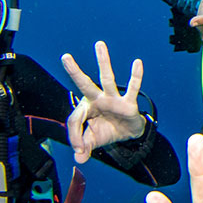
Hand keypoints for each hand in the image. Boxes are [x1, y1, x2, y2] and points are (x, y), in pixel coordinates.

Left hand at [62, 41, 146, 163]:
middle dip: (74, 72)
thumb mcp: (92, 141)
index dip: (74, 135)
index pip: (75, 118)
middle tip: (65, 57)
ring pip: (106, 79)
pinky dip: (136, 76)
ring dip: (103, 62)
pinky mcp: (128, 103)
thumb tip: (79, 157)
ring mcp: (113, 99)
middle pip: (84, 84)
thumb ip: (83, 148)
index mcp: (87, 108)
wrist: (128, 135)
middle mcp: (98, 99)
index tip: (79, 149)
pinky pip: (132, 88)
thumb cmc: (107, 131)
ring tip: (98, 44)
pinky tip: (137, 63)